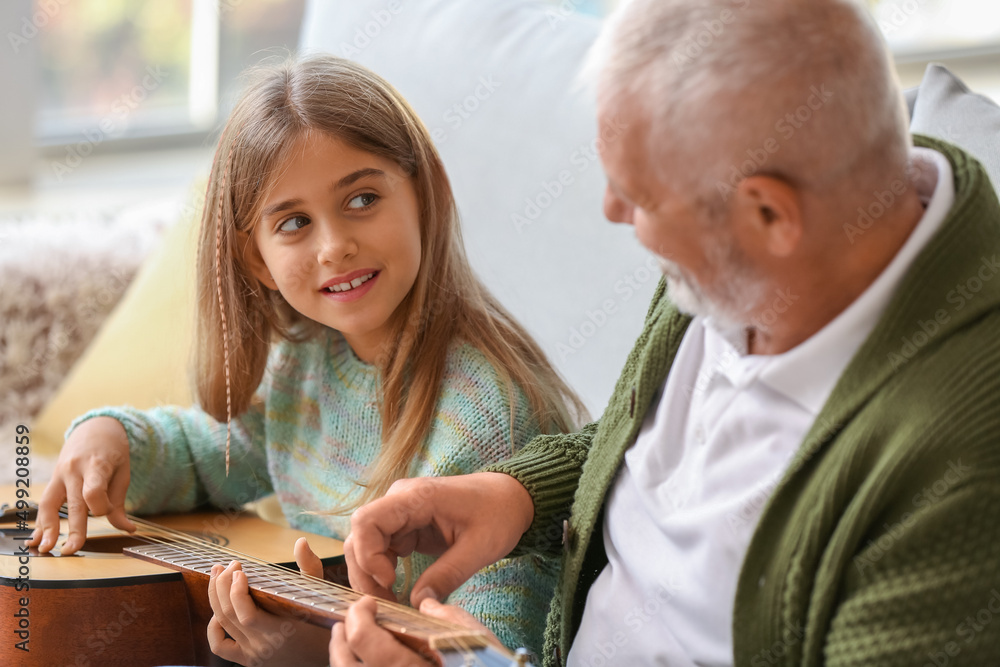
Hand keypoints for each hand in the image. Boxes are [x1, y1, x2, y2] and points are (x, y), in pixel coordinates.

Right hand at [27, 416, 134, 553]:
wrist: (95, 429)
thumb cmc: (113, 452)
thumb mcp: (123, 473)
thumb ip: (120, 503)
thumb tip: (128, 529)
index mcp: (97, 465)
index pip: (94, 490)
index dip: (100, 506)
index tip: (105, 511)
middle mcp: (75, 470)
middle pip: (74, 503)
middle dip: (73, 528)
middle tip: (72, 550)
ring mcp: (60, 474)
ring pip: (50, 503)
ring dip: (47, 528)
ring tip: (45, 548)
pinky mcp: (53, 480)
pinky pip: (44, 503)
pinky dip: (40, 521)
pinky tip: (37, 538)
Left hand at [207, 559, 328, 665]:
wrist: (322, 655)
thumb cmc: (323, 623)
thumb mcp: (319, 595)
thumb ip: (310, 567)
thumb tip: (301, 542)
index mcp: (281, 631)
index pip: (246, 614)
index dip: (235, 591)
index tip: (238, 569)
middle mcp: (263, 645)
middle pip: (228, 615)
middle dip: (221, 585)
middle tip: (226, 565)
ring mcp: (252, 654)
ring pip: (222, 624)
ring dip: (215, 597)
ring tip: (217, 575)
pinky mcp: (247, 660)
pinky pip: (220, 646)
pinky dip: (213, 628)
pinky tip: (218, 612)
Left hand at [329, 596, 498, 666]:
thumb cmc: (489, 666)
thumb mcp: (471, 637)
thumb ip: (443, 615)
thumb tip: (423, 600)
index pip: (363, 638)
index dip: (359, 615)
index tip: (367, 603)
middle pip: (346, 665)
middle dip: (340, 641)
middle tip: (346, 622)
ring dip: (343, 659)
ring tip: (348, 643)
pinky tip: (367, 662)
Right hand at [347, 472, 533, 606]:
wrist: (510, 498)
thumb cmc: (498, 514)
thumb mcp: (479, 548)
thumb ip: (448, 575)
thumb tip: (417, 604)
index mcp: (417, 497)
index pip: (366, 520)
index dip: (368, 554)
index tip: (389, 580)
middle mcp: (400, 500)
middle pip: (359, 536)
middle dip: (365, 572)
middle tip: (386, 603)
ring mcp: (400, 512)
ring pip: (365, 544)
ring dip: (370, 574)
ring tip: (390, 600)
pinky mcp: (405, 526)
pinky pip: (380, 548)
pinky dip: (381, 570)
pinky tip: (394, 589)